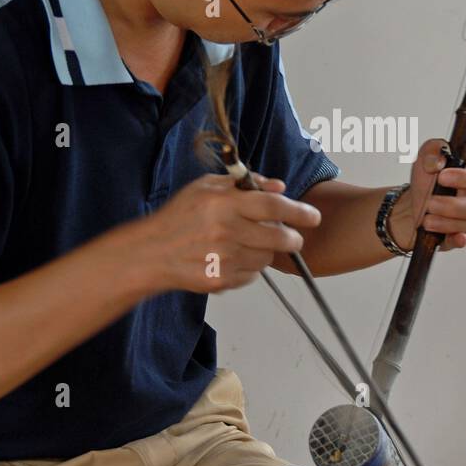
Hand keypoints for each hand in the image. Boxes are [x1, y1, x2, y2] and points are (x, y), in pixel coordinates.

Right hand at [129, 172, 320, 292]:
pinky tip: (229, 258)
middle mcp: (225, 232)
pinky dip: (248, 267)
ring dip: (265, 251)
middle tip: (292, 237)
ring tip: (246, 243)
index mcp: (223, 204)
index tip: (314, 217)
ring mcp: (223, 259)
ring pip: (266, 258)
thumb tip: (280, 187)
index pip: (273, 206)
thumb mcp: (207, 187)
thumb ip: (245, 184)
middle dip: (292, 238)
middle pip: (278, 237)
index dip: (299, 211)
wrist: (151, 253)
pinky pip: (251, 275)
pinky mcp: (220, 281)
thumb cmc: (180, 216)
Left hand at [390, 138, 465, 251]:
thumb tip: (438, 163)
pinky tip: (452, 237)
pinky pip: (463, 241)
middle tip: (430, 202)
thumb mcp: (426, 156)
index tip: (442, 177)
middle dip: (452, 205)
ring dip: (448, 223)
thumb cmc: (426, 178)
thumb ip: (433, 150)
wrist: (411, 203)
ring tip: (427, 219)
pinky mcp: (459, 235)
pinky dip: (458, 240)